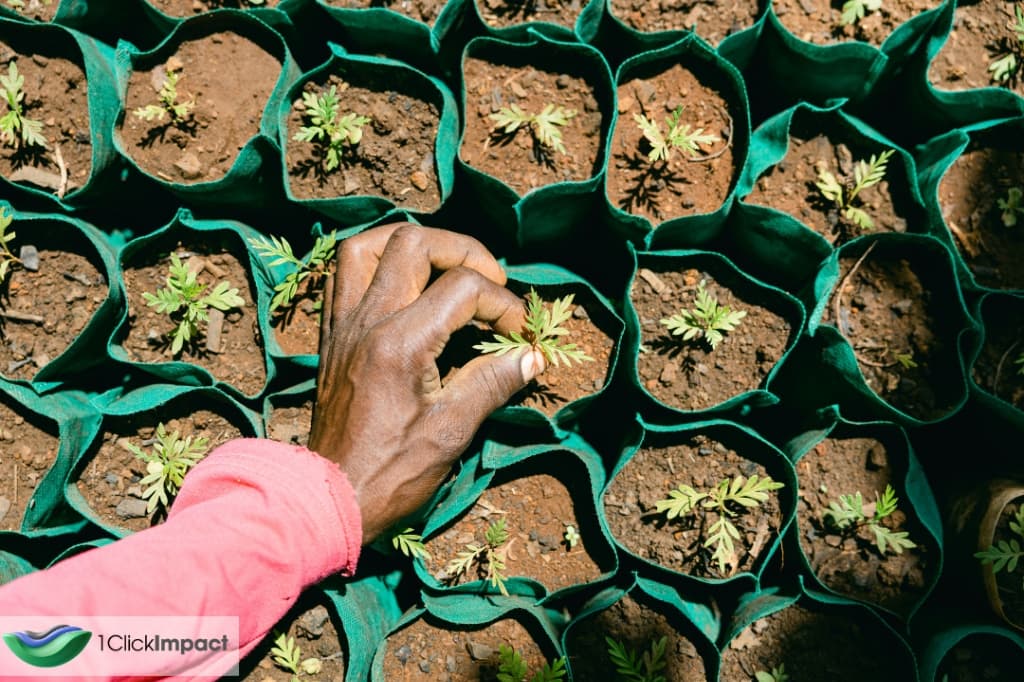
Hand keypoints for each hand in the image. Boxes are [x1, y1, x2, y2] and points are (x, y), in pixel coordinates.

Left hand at [309, 223, 544, 542]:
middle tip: (490, 282)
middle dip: (464, 252)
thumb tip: (531, 356)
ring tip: (445, 266)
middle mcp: (367, 321)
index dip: (504, 304)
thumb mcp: (451, 431)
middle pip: (415, 243)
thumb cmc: (391, 472)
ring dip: (413, 244)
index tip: (520, 335)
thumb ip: (492, 382)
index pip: (463, 288)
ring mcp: (343, 325)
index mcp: (400, 343)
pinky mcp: (331, 336)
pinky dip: (377, 262)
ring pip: (369, 245)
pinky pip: (344, 274)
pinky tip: (403, 282)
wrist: (328, 498)